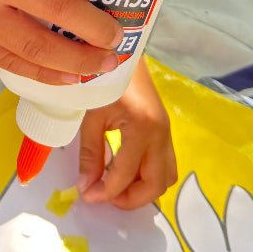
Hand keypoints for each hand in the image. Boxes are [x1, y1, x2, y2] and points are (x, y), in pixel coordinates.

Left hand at [75, 58, 177, 209]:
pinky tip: (124, 171)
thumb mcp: (92, 117)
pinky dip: (147, 175)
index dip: (105, 192)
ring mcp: (166, 132)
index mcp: (142, 128)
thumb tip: (86, 188)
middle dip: (131, 198)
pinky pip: (164, 164)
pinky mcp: (164, 130)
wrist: (123, 52)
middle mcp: (161, 134)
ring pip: (166, 176)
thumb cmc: (104, 79)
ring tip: (115, 186)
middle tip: (104, 197)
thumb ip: (90, 155)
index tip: (87, 196)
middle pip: (156, 184)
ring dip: (143, 189)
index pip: (125, 174)